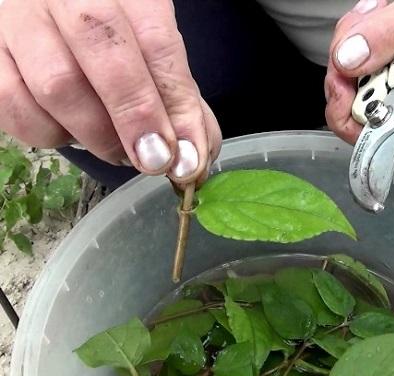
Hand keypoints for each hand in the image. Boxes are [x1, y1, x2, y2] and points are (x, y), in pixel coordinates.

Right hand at [0, 0, 221, 183]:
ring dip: (96, 134)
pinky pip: (15, 107)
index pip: (158, 44)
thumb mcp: (150, 46)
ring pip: (55, 86)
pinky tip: (70, 130)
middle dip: (136, 118)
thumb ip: (175, 92)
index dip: (177, 106)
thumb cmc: (112, 33)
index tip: (189, 155)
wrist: (48, 7)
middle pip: (104, 54)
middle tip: (155, 160)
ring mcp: (17, 21)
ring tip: (117, 148)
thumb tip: (194, 154)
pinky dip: (50, 134)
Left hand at [325, 0, 393, 143]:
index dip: (346, 112)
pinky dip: (363, 32)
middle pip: (355, 100)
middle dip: (347, 60)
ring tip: (382, 9)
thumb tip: (347, 61)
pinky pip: (363, 57)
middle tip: (366, 20)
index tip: (341, 74)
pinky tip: (383, 12)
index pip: (375, 133)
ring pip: (354, 75)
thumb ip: (393, 30)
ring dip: (355, 38)